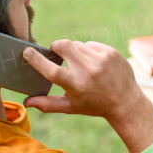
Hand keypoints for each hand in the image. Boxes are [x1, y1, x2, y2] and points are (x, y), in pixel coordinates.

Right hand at [22, 39, 152, 131]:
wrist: (125, 102)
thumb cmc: (94, 105)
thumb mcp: (70, 107)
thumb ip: (47, 104)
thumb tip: (27, 102)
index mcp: (75, 85)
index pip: (52, 69)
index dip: (37, 60)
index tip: (27, 51)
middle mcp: (88, 71)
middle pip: (63, 46)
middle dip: (56, 47)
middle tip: (57, 54)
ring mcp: (101, 59)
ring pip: (77, 45)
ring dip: (74, 52)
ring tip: (81, 66)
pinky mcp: (110, 52)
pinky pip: (90, 44)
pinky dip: (88, 52)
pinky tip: (94, 64)